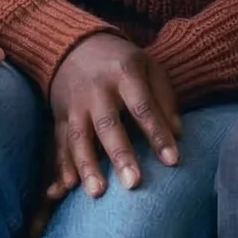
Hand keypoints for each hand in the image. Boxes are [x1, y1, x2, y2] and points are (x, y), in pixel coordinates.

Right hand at [44, 33, 180, 197]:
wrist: (75, 45)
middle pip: (108, 125)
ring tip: (96, 193)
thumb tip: (178, 135)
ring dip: (87, 166)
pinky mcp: (59, 117)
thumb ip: (164, 99)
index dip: (157, 134)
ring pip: (79, 138)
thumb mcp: (149, 67)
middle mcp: (96, 90)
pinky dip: (61, 166)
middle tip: (133, 183)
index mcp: (124, 74)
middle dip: (120, 155)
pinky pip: (59, 144)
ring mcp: (74, 104)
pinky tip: (64, 188)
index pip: (142, 107)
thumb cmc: (121, 62)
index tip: (173, 161)